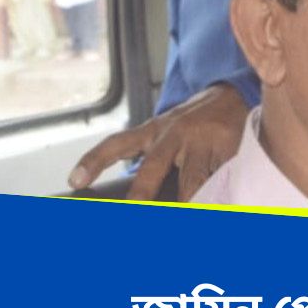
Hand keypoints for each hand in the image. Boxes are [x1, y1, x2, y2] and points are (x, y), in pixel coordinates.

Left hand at [67, 84, 247, 200]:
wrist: (233, 95)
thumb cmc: (193, 124)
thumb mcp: (167, 134)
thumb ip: (151, 160)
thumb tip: (138, 200)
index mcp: (153, 130)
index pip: (117, 143)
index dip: (94, 161)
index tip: (75, 179)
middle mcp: (174, 133)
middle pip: (154, 165)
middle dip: (142, 192)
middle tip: (134, 208)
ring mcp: (202, 140)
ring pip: (192, 180)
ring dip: (188, 202)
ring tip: (187, 212)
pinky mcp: (229, 147)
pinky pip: (222, 178)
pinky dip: (219, 196)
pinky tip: (221, 205)